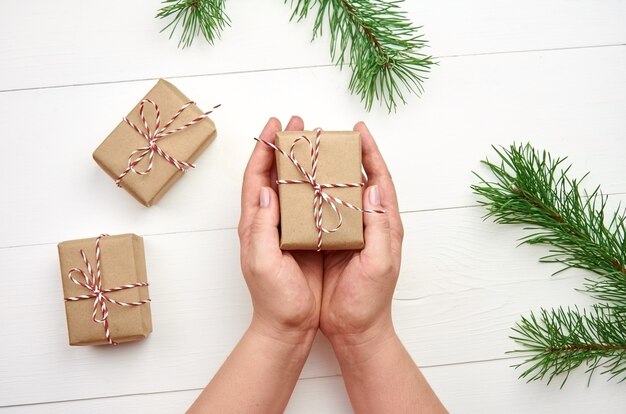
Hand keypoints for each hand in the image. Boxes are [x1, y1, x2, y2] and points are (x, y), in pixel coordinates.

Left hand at [238, 116, 322, 342]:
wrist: (289, 326)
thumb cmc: (274, 299)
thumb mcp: (262, 262)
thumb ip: (261, 226)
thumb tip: (265, 188)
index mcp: (254, 224)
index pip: (256, 177)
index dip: (263, 149)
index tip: (274, 125)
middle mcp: (268, 221)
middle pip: (273, 174)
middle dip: (283, 146)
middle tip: (298, 124)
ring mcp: (286, 228)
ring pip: (292, 186)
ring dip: (301, 161)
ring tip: (315, 141)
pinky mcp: (303, 238)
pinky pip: (310, 204)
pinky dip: (317, 185)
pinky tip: (330, 176)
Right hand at [320, 122, 403, 349]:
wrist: (353, 330)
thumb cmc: (370, 301)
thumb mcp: (380, 264)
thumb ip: (380, 227)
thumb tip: (374, 188)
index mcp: (383, 224)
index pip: (378, 179)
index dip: (370, 153)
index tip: (359, 130)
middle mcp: (365, 223)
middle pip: (355, 178)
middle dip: (342, 153)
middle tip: (325, 132)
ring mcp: (346, 232)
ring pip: (334, 192)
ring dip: (322, 169)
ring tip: (308, 149)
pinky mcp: (329, 242)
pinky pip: (319, 210)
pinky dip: (309, 194)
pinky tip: (296, 184)